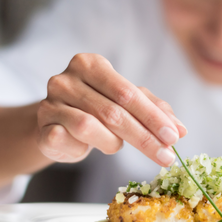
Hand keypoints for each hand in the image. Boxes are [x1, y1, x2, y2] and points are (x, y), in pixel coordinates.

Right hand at [36, 53, 186, 166]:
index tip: (174, 137)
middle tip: (166, 156)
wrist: (57, 124)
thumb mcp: (126, 103)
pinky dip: (82, 148)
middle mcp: (66, 79)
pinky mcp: (41, 127)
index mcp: (91, 64)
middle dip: (144, 137)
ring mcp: (49, 102)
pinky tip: (86, 148)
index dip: (153, 117)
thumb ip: (153, 111)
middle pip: (113, 111)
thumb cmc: (96, 109)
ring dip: (111, 142)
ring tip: (116, 146)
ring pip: (89, 126)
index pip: (128, 93)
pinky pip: (66, 140)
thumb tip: (181, 129)